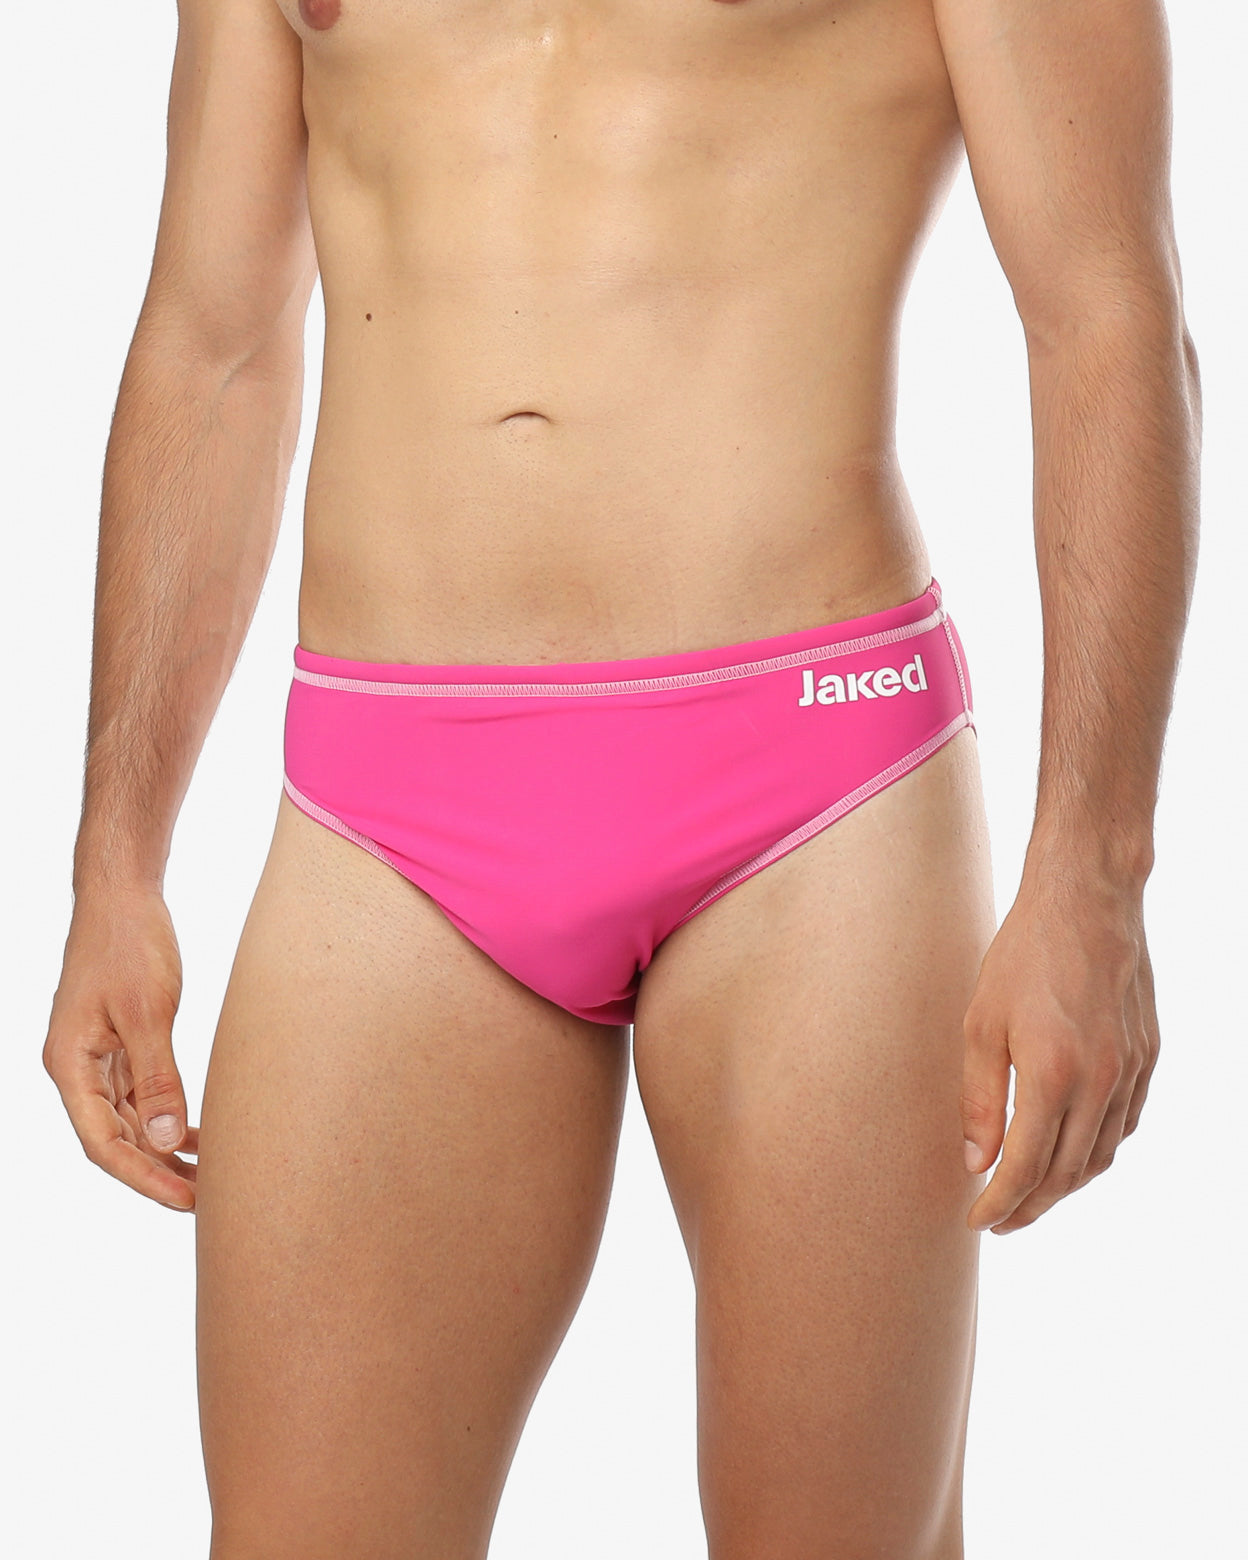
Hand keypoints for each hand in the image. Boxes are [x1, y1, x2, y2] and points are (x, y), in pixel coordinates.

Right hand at [43, 885, 196, 1211]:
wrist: (123, 895)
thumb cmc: (129, 943)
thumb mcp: (148, 1012)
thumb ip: (157, 1078)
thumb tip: (164, 1141)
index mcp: (70, 1066)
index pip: (104, 1143)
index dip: (145, 1178)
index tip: (187, 1201)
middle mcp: (77, 1069)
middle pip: (115, 1140)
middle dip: (158, 1173)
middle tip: (210, 1199)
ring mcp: (98, 1058)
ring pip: (129, 1121)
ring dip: (164, 1149)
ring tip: (211, 1175)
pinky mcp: (120, 1044)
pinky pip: (140, 1096)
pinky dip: (166, 1118)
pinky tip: (198, 1134)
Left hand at [959, 865, 1158, 1233]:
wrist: (1087, 900)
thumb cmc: (1022, 956)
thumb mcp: (980, 1023)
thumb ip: (979, 1099)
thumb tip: (977, 1162)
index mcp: (1052, 1073)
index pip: (1025, 1167)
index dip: (999, 1203)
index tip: (977, 1221)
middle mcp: (1100, 1081)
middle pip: (1066, 1173)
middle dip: (1030, 1206)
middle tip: (999, 1220)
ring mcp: (1130, 1071)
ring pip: (1100, 1155)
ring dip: (1065, 1186)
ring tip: (1030, 1196)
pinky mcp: (1147, 1057)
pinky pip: (1123, 1124)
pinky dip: (1096, 1151)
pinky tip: (1070, 1152)